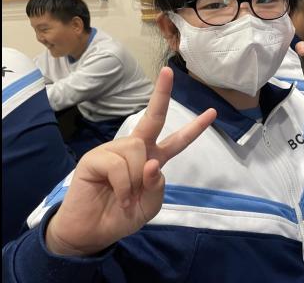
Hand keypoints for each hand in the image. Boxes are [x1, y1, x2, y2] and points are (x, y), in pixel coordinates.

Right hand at [46, 67, 216, 255]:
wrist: (91, 232)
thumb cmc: (121, 217)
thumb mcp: (150, 205)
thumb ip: (158, 186)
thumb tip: (151, 163)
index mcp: (152, 159)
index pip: (177, 141)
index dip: (194, 128)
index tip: (212, 112)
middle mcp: (134, 149)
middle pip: (152, 118)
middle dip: (162, 94)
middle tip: (169, 71)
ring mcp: (113, 150)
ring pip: (138, 150)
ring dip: (135, 179)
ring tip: (124, 197)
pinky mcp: (95, 158)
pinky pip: (119, 165)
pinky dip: (123, 185)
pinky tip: (117, 196)